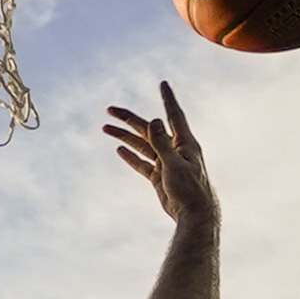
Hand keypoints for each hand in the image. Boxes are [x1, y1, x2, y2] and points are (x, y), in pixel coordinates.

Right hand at [105, 83, 215, 230]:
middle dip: (129, 119)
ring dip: (124, 136)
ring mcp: (166, 163)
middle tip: (110, 110)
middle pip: (149, 129)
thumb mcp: (175, 164)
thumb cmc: (190, 189)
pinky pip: (142, 163)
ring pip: (141, 145)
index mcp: (185, 143)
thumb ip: (162, 142)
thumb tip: (154, 120)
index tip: (163, 83)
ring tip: (105, 128)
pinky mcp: (159, 177)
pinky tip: (119, 150)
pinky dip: (130, 156)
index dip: (168, 99)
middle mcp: (175, 150)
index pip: (174, 115)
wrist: (194, 215)